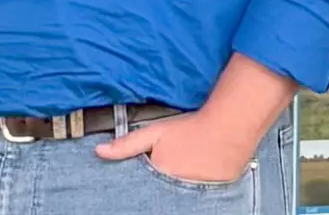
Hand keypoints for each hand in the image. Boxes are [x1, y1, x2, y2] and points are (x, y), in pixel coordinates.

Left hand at [96, 111, 260, 183]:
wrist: (228, 129)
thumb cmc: (191, 129)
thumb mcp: (154, 132)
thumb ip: (126, 144)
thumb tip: (100, 151)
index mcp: (159, 173)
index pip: (141, 189)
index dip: (141, 184)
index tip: (141, 177)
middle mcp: (175, 187)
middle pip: (158, 194)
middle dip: (156, 189)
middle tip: (170, 167)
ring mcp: (194, 194)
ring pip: (175, 198)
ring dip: (173, 191)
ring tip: (183, 171)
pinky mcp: (209, 196)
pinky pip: (194, 199)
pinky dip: (191, 193)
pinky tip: (194, 177)